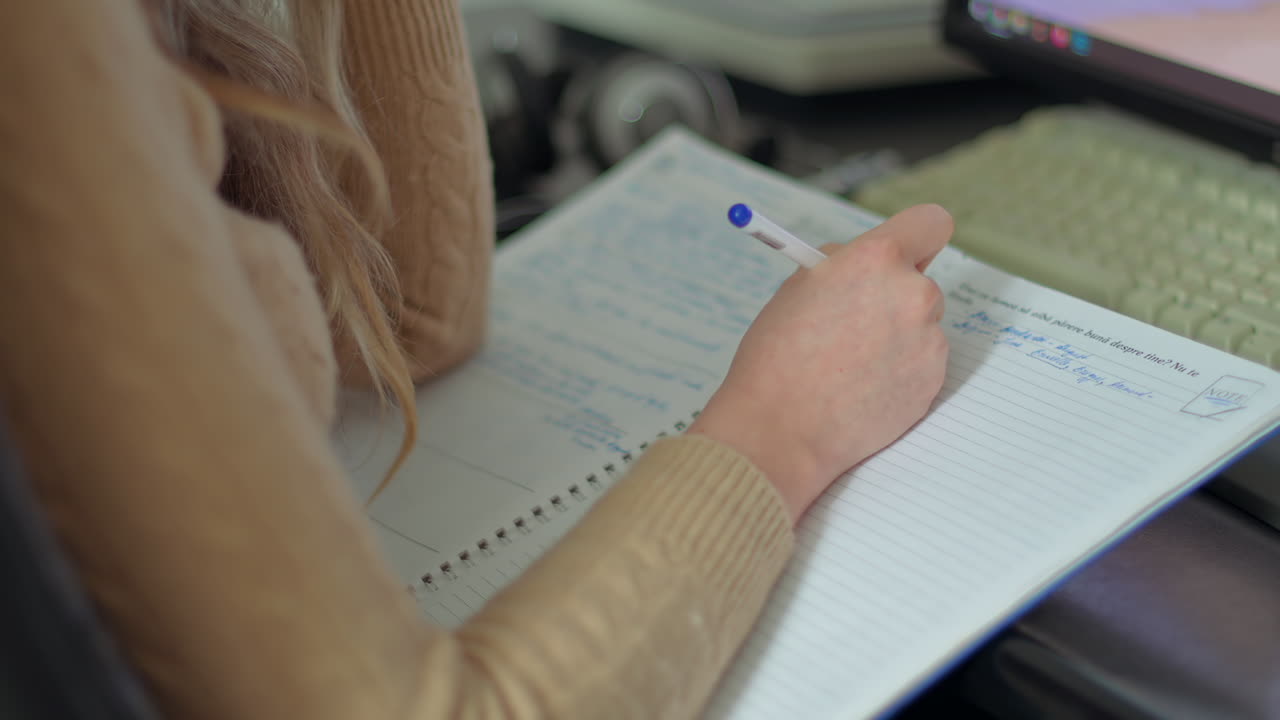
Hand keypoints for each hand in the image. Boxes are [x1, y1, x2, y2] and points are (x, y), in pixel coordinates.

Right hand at [690, 204, 952, 522]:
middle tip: (856, 324)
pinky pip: (922, 362)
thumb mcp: (800, 285)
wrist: (781, 428)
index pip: (930, 223)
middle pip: (923, 279)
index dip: (917, 238)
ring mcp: (928, 339)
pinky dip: (900, 370)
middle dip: (895, 296)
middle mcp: (912, 292)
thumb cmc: (777, 356)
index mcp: (876, 259)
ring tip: (850, 364)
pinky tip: (862, 386)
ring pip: (922, 324)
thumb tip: (872, 263)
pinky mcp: (933, 380)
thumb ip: (845, 265)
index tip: (907, 252)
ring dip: (898, 336)